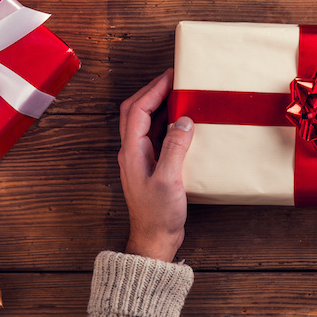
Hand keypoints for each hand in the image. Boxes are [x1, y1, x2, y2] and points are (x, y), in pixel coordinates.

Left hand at [118, 69, 193, 261]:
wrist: (154, 239)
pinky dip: (164, 121)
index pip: (138, 110)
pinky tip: (180, 121)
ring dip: (157, 104)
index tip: (170, 76)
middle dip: (151, 91)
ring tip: (176, 93)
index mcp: (132, 151)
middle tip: (171, 79)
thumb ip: (175, 148)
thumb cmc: (158, 214)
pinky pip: (154, 134)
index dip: (153, 90)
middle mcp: (132, 151)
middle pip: (135, 111)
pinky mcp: (151, 165)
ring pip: (143, 122)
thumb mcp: (169, 180)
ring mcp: (140, 158)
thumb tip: (184, 121)